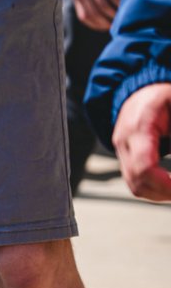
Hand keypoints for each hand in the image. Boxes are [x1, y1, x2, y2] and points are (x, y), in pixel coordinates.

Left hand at [71, 0, 120, 31]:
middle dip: (106, 23)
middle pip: (94, 14)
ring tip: (121, 17)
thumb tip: (95, 15)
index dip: (96, 25)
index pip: (84, 17)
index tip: (105, 28)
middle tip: (116, 26)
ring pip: (104, 7)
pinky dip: (119, 3)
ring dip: (114, 15)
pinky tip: (124, 5)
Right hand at [112, 83, 170, 201]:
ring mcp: (121, 152)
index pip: (144, 166)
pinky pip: (135, 182)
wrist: (139, 93)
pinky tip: (169, 187)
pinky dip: (153, 189)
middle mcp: (124, 142)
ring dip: (158, 194)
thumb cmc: (163, 98)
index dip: (165, 184)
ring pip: (134, 186)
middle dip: (164, 193)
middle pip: (137, 181)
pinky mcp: (124, 160)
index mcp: (139, 127)